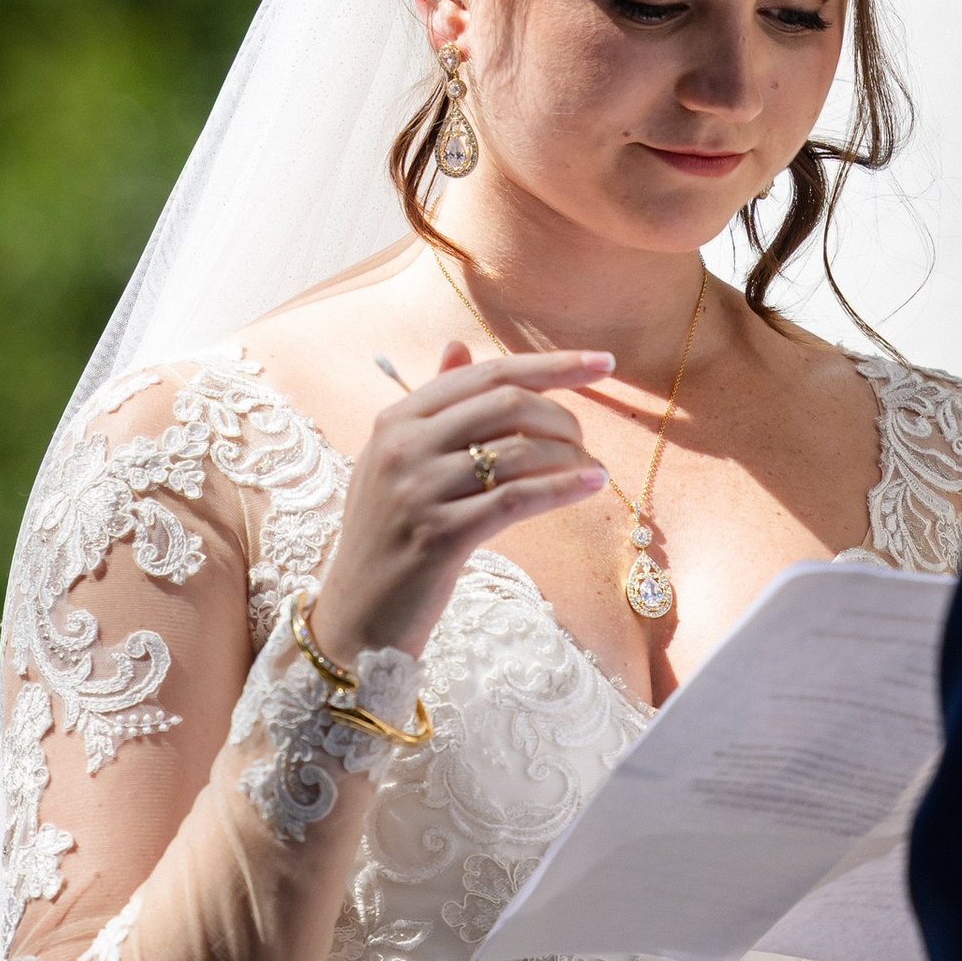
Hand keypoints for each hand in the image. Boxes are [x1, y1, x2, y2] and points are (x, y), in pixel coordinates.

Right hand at [309, 340, 609, 659]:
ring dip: (569, 456)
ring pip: (518, 450)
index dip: (552, 364)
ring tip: (591, 470)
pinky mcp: (439, 535)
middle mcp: (402, 447)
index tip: (604, 364)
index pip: (486, 373)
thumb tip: (459, 344)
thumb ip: (434, 406)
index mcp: (396, 419)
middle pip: (507, 403)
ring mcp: (418, 491)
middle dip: (563, 415)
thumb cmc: (389, 536)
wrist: (357, 616)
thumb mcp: (397, 463)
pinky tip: (590, 487)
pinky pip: (518, 498)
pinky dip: (563, 489)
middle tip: (586, 441)